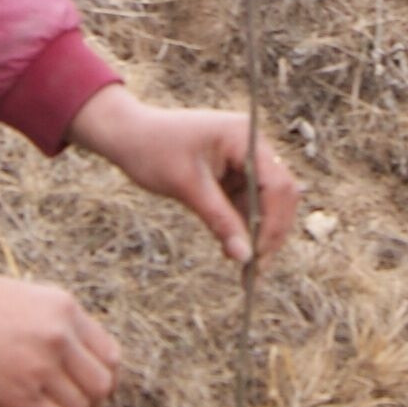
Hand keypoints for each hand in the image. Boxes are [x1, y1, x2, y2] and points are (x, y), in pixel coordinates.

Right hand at [0, 264, 121, 406]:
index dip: (104, 376)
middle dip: (94, 400)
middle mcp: (60, 336)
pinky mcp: (18, 393)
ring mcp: (41, 366)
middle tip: (76, 406)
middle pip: (104, 384)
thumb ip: (50, 323)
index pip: (110, 354)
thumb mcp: (20, 298)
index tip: (87, 385)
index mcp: (64, 308)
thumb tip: (69, 356)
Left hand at [68, 86, 301, 266]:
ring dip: (258, 234)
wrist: (127, 135)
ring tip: (247, 271)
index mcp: (245, 138)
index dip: (273, 222)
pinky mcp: (233, 175)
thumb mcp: (186, 186)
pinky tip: (233, 250)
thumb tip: (245, 257)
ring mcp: (244, 161)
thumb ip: (219, 219)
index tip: (258, 256)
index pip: (277, 184)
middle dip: (271, 232)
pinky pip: (249, 205)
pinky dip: (244, 228)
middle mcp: (252, 146)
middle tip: (256, 270)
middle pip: (280, 195)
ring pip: (267, 204)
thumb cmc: (152, 150)